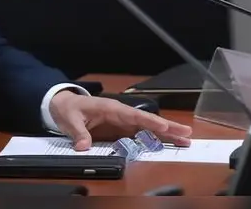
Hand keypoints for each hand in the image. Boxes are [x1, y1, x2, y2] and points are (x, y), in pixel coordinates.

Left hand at [48, 91, 192, 150]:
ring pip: (147, 128)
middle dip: (167, 127)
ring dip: (165, 134)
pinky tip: (166, 145)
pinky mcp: (120, 130)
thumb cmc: (68, 109)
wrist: (62, 105)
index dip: (150, 121)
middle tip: (187, 133)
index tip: (165, 126)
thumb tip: (83, 146)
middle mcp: (120, 115)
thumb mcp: (70, 119)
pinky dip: (154, 139)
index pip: (134, 115)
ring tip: (184, 140)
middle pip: (147, 121)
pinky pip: (139, 135)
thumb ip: (78, 133)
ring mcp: (122, 122)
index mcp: (111, 108)